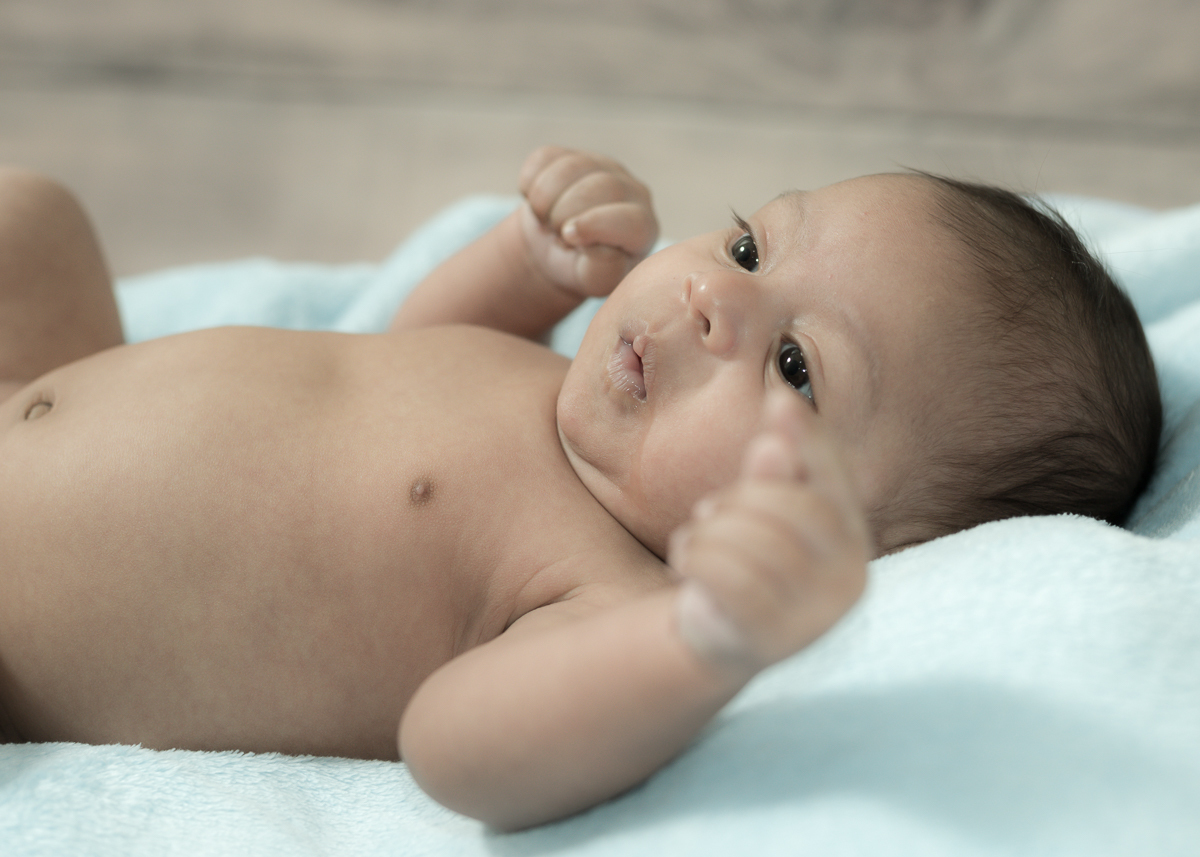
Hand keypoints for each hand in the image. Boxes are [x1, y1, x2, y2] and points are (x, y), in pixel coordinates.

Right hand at [517, 146, 658, 298]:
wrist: (558, 249)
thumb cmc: (583, 267)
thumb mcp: (593, 280)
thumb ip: (602, 271)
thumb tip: (599, 247)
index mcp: (642, 227)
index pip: (632, 219)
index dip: (596, 226)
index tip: (569, 238)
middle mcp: (630, 191)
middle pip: (602, 187)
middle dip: (567, 213)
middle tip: (557, 234)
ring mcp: (602, 167)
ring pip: (572, 166)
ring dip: (545, 198)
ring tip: (546, 221)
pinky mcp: (573, 155)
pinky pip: (545, 158)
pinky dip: (530, 183)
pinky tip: (538, 203)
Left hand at [667, 391, 870, 676]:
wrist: (714, 636)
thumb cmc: (741, 559)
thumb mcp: (755, 508)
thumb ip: (772, 473)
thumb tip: (777, 431)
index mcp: (850, 540)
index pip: (833, 478)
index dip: (808, 438)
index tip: (779, 396)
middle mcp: (847, 580)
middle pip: (793, 507)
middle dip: (738, 499)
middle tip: (708, 511)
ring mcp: (815, 615)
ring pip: (754, 540)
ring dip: (708, 532)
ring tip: (695, 539)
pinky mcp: (773, 639)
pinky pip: (729, 578)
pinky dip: (696, 558)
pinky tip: (685, 561)